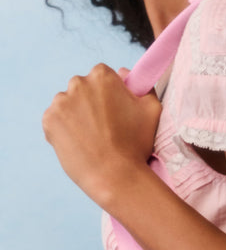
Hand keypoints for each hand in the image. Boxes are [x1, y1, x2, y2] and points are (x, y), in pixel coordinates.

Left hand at [43, 64, 161, 210]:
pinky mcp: (49, 120)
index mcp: (102, 76)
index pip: (102, 75)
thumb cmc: (136, 144)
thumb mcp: (152, 109)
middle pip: (82, 87)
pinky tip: (80, 143)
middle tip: (104, 127)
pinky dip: (64, 130)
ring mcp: (60, 102)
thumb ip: (143, 86)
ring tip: (92, 138)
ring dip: (76, 115)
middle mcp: (78, 83)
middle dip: (91, 102)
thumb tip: (124, 73)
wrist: (114, 176)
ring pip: (68, 104)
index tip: (115, 111)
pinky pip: (56, 120)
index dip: (110, 93)